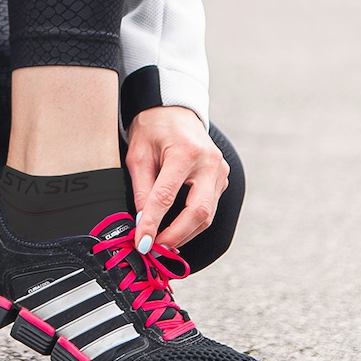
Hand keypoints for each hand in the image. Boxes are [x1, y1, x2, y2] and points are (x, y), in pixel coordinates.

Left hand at [126, 105, 224, 256]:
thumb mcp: (138, 154)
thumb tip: (142, 223)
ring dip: (184, 234)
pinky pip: (209, 209)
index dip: (153, 224)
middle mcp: (209, 162)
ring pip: (206, 215)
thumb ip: (141, 189)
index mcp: (186, 151)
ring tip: (161, 244)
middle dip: (176, 236)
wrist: (176, 110)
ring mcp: (220, 171)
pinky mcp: (222, 179)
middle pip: (198, 212)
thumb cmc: (154, 128)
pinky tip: (175, 231)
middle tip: (155, 250)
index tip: (141, 243)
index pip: (166, 196)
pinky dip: (191, 224)